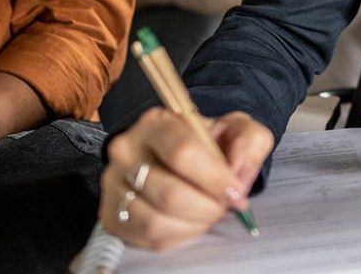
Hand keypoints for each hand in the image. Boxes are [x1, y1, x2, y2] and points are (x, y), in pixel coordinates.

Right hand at [100, 109, 273, 251]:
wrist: (182, 157)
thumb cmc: (209, 143)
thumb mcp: (237, 130)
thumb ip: (249, 142)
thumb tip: (239, 174)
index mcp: (156, 122)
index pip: (182, 152)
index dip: (215, 178)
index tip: (236, 191)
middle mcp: (126, 150)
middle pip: (169, 193)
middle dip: (207, 207)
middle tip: (224, 206)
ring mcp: (113, 184)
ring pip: (155, 221)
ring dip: (193, 224)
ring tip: (208, 213)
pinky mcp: (111, 214)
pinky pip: (147, 238)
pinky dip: (177, 236)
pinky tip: (190, 221)